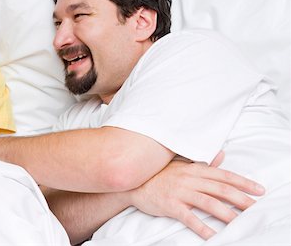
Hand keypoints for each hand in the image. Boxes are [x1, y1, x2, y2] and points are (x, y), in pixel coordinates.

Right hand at [128, 159, 264, 239]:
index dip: (243, 182)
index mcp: (194, 169)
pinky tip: (212, 236)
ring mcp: (180, 192)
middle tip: (256, 209)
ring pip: (209, 203)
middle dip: (242, 199)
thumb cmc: (158, 174)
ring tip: (240, 223)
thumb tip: (221, 156)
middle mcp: (190, 179)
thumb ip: (201, 162)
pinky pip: (189, 217)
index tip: (259, 190)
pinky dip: (202, 227)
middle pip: (221, 190)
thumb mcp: (180, 164)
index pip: (224, 175)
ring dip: (227, 214)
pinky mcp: (170, 205)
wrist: (133, 181)